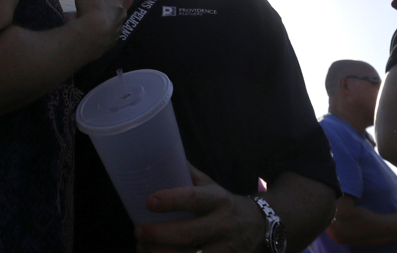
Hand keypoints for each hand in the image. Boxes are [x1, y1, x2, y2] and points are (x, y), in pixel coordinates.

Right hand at [62, 0, 130, 57]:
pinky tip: (94, 32)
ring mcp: (118, 28)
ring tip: (96, 16)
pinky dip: (104, 33)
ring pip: (116, 20)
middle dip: (114, 1)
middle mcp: (122, 12)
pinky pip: (110, 35)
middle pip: (122, 4)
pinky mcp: (112, 41)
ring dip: (109, 18)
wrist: (92, 37)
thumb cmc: (91, 8)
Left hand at [136, 164, 265, 252]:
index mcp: (217, 200)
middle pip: (187, 233)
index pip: (193, 199)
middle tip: (138, 230)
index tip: (149, 201)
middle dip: (158, 234)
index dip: (170, 200)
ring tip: (141, 247)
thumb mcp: (210, 185)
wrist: (258, 226)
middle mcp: (222, 224)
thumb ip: (187, 173)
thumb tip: (159, 152)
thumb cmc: (223, 203)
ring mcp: (223, 249)